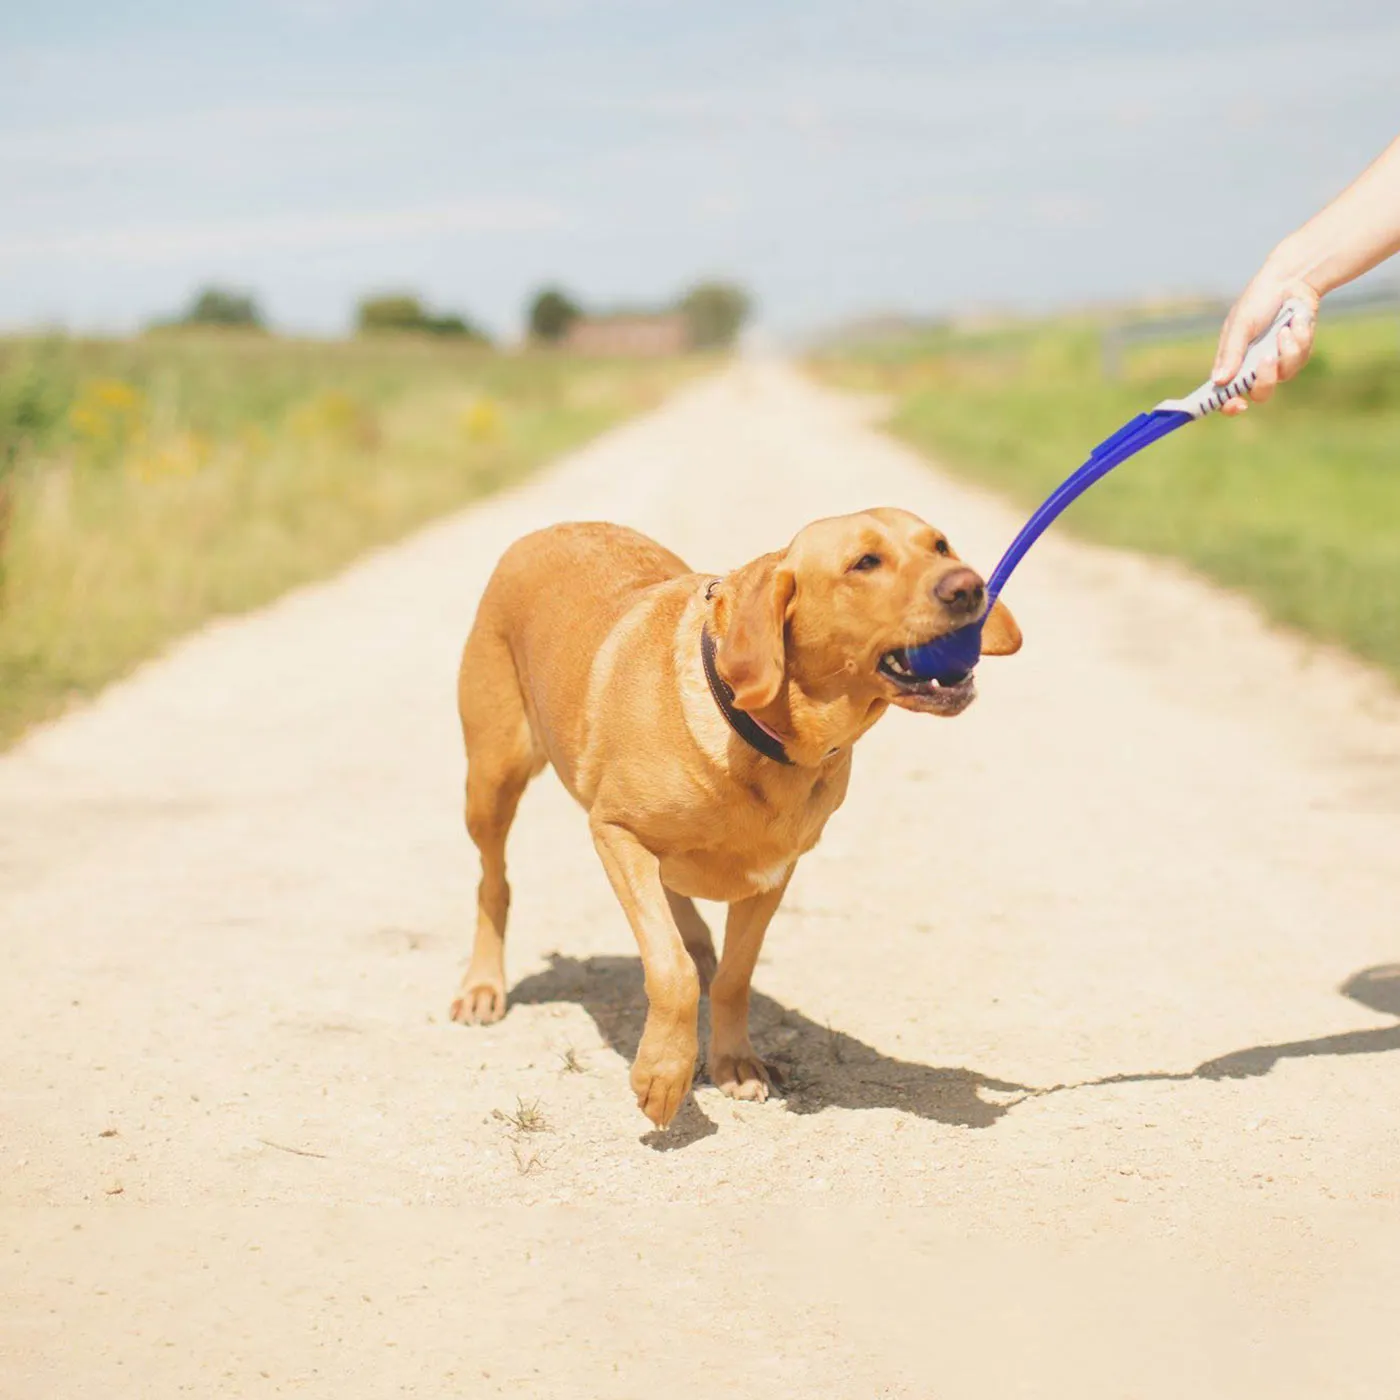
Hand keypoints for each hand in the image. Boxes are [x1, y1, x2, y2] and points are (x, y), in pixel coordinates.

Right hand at [1211, 275, 1318, 415]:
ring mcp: (1276, 362)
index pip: (1225, 394)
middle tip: (1268, 358)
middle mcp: (1253, 367)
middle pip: (1259, 394)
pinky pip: (1300, 359)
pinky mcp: (1297, 354)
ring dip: (1287, 350)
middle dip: (1265, 379)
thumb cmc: (1259, 300)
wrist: (1292, 281)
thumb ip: (1231, 353)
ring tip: (1285, 328)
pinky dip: (1299, 339)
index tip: (1236, 403)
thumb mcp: (1241, 325)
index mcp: (1232, 363)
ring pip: (1284, 375)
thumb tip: (1218, 381)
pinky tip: (1296, 322)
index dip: (1228, 404)